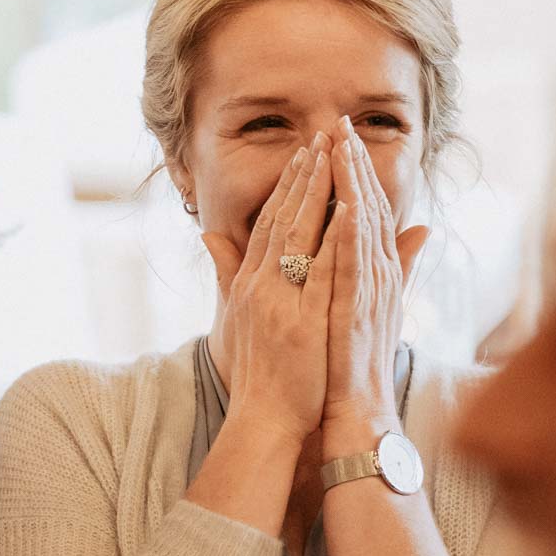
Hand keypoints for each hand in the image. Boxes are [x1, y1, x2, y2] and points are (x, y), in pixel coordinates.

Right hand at [201, 131, 340, 448]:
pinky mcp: (303, 319)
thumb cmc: (257, 372)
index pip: (268, 222)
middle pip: (282, 218)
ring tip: (334, 156)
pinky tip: (347, 209)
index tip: (305, 153)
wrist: (265, 418)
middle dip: (303, 174)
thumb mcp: (235, 316)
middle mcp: (260, 284)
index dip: (286, 185)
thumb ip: (227, 271)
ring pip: (300, 235)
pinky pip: (321, 271)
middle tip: (322, 136)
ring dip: (317, 192)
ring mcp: (280, 300)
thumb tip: (208, 234)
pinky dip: (333, 239)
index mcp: (248, 282)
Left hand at [321, 116, 430, 454]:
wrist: (354, 410)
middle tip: (342, 121)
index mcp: (373, 272)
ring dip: (354, 186)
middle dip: (355, 164)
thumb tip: (418, 230)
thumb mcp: (366, 305)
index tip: (343, 134)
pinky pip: (354, 268)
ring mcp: (368, 293)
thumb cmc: (350, 361)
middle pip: (367, 208)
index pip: (365, 209)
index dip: (356, 171)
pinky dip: (352, 235)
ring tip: (343, 146)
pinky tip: (346, 205)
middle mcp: (376, 276)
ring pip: (362, 229)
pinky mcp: (355, 312)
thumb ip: (384, 266)